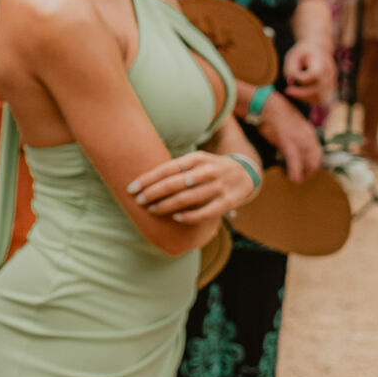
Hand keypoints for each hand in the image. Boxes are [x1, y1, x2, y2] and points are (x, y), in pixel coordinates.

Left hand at [131, 151, 260, 222]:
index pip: (166, 168)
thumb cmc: (210, 168)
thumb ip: (176, 167)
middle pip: (174, 183)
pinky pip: (205, 212)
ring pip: (187, 198)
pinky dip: (189, 216)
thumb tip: (143, 179)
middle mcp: (208, 170)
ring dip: (166, 206)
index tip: (131, 188)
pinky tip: (176, 218)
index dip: (147, 179)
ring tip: (152, 210)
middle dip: (152, 193)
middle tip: (138, 201)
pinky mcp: (228, 201)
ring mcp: (219, 186)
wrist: (246, 172)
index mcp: (197, 158)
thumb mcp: (196, 160)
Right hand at [258, 93, 322, 182]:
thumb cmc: (275, 113)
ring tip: (294, 179)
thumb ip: (296, 134)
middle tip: (300, 177)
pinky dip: (295, 171)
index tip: (306, 169)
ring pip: (307, 161)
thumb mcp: (292, 123)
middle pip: (315, 159)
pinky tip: (293, 178)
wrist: (267, 104)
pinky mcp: (287, 141)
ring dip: (302, 173)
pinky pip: (294, 160)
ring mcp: (299, 139)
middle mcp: (308, 136)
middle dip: (309, 171)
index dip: (313, 163)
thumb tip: (292, 144)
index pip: (318, 152)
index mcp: (309, 132)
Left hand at [282, 43, 334, 107]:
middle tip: (287, 91)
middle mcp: (330, 73)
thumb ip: (291, 69)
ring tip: (292, 92)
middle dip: (301, 93)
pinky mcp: (330, 88)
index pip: (315, 75)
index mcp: (321, 61)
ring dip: (305, 98)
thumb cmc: (302, 53)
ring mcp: (332, 81)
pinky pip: (321, 99)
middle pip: (320, 89)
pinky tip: (298, 94)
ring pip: (321, 97)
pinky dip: (309, 99)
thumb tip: (291, 83)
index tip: (291, 75)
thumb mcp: (293, 56)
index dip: (301, 79)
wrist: (317, 49)